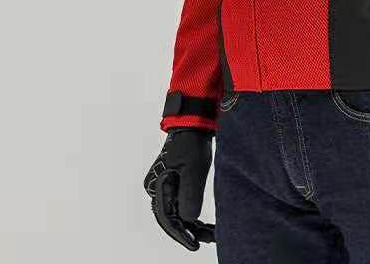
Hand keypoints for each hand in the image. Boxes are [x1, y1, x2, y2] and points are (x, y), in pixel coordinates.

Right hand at [144, 129, 214, 250]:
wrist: (193, 124)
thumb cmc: (192, 144)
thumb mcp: (194, 170)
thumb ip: (190, 195)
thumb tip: (189, 220)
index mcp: (158, 186)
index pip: (167, 218)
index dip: (181, 234)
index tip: (195, 245)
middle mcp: (157, 189)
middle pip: (172, 218)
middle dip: (190, 231)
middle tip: (210, 239)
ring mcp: (165, 186)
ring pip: (177, 213)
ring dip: (193, 225)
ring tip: (211, 234)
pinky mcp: (174, 183)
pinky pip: (181, 205)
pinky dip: (192, 215)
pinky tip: (204, 225)